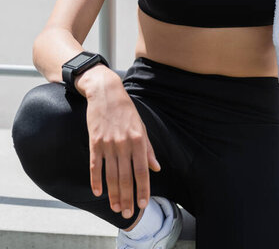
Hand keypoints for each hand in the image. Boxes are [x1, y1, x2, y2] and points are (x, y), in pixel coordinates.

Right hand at [84, 74, 160, 219]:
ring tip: (117, 207)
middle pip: (125, 177)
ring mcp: (108, 143)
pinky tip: (98, 192)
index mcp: (138, 140)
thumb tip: (156, 168)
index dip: (143, 189)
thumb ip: (148, 149)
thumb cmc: (126, 110)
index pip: (142, 170)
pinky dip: (96, 180)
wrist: (105, 92)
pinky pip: (94, 165)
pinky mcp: (94, 142)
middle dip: (128, 197)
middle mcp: (123, 143)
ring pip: (111, 175)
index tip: (143, 204)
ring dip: (114, 194)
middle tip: (129, 213)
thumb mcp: (141, 126)